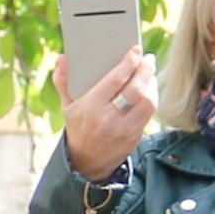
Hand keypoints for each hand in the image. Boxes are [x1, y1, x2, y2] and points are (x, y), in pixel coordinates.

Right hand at [61, 50, 157, 181]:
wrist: (85, 163)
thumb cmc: (78, 128)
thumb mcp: (67, 106)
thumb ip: (63, 81)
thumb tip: (62, 58)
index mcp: (91, 107)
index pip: (116, 79)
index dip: (129, 62)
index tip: (136, 50)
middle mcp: (108, 118)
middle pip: (136, 89)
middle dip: (146, 70)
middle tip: (148, 59)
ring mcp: (124, 130)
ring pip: (147, 101)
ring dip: (152, 84)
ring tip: (149, 74)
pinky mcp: (134, 137)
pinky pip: (149, 114)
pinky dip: (152, 98)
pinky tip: (149, 90)